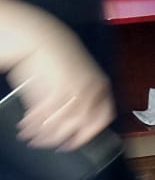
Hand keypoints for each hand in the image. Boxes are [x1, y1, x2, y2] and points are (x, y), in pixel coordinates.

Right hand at [7, 8, 114, 150]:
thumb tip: (75, 117)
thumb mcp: (77, 72)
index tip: (80, 139)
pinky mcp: (54, 94)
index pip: (103, 117)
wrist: (35, 34)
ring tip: (35, 138)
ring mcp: (73, 93)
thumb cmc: (54, 52)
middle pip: (83, 126)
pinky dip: (34, 127)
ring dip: (47, 136)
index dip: (91, 132)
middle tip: (59, 146)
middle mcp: (91, 90)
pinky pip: (44, 119)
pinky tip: (26, 129)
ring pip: (63, 126)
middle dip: (70, 139)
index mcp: (100, 85)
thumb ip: (81, 94)